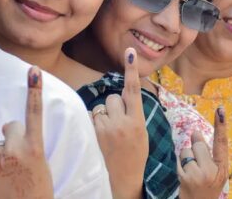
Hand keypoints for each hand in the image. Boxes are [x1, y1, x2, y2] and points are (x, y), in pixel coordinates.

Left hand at [0, 66, 53, 198]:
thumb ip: (27, 142)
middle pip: (11, 126)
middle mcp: (16, 149)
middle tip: (20, 160)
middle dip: (13, 136)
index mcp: (35, 147)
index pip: (34, 113)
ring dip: (2, 155)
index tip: (34, 70)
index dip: (34, 90)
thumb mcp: (39, 163)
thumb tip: (6, 126)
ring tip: (10, 176)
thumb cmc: (35, 189)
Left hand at [92, 48, 148, 198]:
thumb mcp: (141, 134)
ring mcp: (105, 130)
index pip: (133, 91)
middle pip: (112, 98)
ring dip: (103, 115)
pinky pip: (90, 118)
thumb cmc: (134, 156)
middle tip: (117, 124)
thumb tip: (123, 97)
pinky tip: (98, 137)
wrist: (123, 180)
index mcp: (137, 122)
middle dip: (113, 106)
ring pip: (100, 108)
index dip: (131, 70)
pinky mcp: (92, 135)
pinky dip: (93, 123)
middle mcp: (121, 123)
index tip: (129, 52)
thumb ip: (133, 114)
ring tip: (108, 134)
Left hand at [177, 107, 228, 198]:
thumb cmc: (205, 189)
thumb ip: (208, 154)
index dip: (221, 126)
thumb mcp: (213, 173)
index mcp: (222, 169)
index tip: (220, 110)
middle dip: (195, 149)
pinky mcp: (186, 178)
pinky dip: (179, 165)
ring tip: (190, 173)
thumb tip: (195, 133)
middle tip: (196, 165)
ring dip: (185, 158)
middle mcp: (212, 171)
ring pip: (186, 151)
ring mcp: (199, 175)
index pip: (221, 143)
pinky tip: (184, 176)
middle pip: (199, 145)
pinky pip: (179, 160)